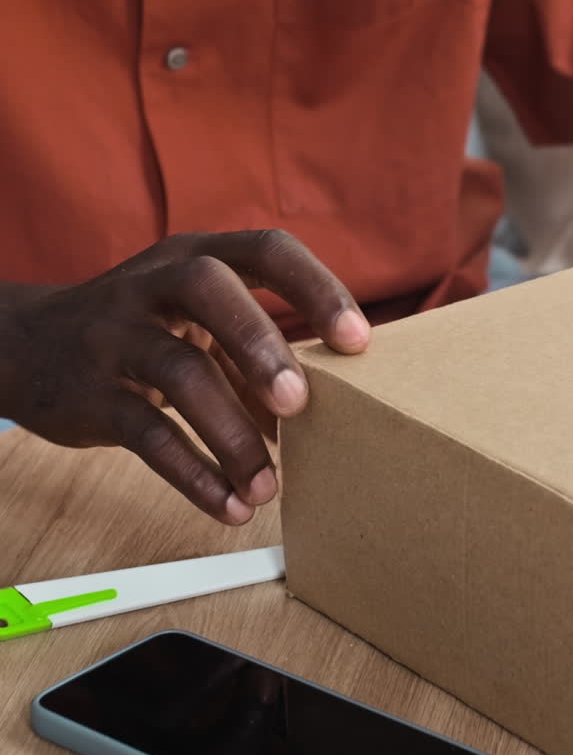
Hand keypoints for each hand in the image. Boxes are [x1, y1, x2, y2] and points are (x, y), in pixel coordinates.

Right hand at [0, 231, 368, 522]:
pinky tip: (227, 505)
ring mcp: (116, 335)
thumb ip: (251, 358)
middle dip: (261, 344)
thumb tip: (327, 412)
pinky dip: (191, 474)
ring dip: (232, 433)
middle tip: (300, 404)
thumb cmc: (139, 329)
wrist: (27, 346)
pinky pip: (146, 434)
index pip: (264, 250)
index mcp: (194, 257)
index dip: (316, 288)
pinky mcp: (90, 393)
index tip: (358, 341)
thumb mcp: (192, 322)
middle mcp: (153, 284)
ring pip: (178, 371)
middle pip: (209, 290)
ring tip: (267, 486)